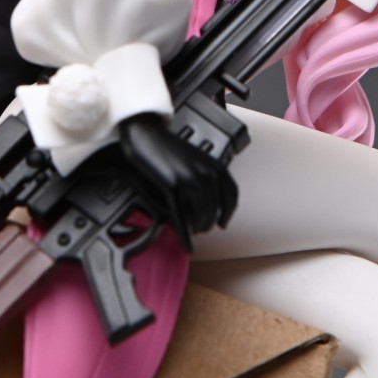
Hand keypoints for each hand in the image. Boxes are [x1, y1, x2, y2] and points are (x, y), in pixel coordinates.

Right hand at [117, 113, 238, 249]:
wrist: (145, 133)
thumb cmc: (166, 146)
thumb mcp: (195, 157)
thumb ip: (206, 175)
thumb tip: (209, 200)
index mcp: (214, 165)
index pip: (231, 195)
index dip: (228, 212)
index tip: (224, 222)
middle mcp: (206, 173)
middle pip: (215, 210)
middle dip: (209, 223)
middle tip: (202, 229)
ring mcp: (189, 180)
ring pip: (200, 215)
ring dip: (198, 228)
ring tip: (193, 232)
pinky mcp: (172, 187)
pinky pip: (182, 217)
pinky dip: (185, 234)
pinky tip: (187, 244)